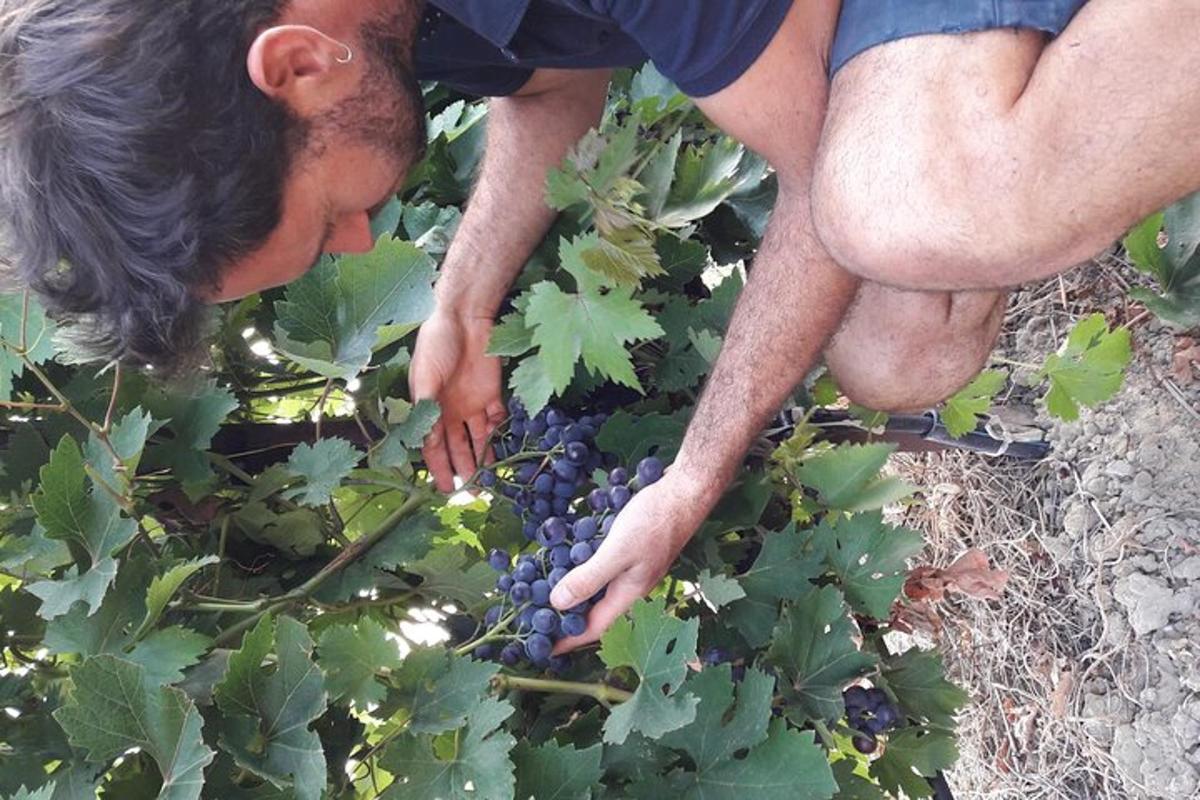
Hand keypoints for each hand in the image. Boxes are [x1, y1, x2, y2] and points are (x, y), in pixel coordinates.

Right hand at [410, 308, 505, 492]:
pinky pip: (497, 420)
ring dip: (483, 460)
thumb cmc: (437, 344)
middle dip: (464, 471)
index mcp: (430, 409)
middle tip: (471, 495)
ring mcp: (473, 403)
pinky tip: (502, 454)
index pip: (434, 447)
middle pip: (458, 448)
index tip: (445, 490)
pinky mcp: (492, 394)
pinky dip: (499, 436)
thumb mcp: (425, 379)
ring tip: (488, 483)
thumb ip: (428, 411)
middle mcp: (451, 411)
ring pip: (478, 440)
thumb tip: (426, 443)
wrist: (463, 317)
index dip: (439, 469)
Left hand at [549, 467, 713, 652]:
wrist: (685, 493)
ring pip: (599, 590)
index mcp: (628, 595)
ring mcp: (632, 570)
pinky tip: (570, 558)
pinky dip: (584, 569)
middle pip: (595, 612)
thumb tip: (557, 604)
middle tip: (539, 621)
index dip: (568, 640)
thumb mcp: (617, 551)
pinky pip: (603, 569)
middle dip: (569, 620)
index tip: (544, 651)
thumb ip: (589, 578)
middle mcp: (630, 587)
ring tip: (547, 593)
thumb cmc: (655, 521)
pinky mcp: (632, 552)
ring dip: (575, 594)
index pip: (594, 628)